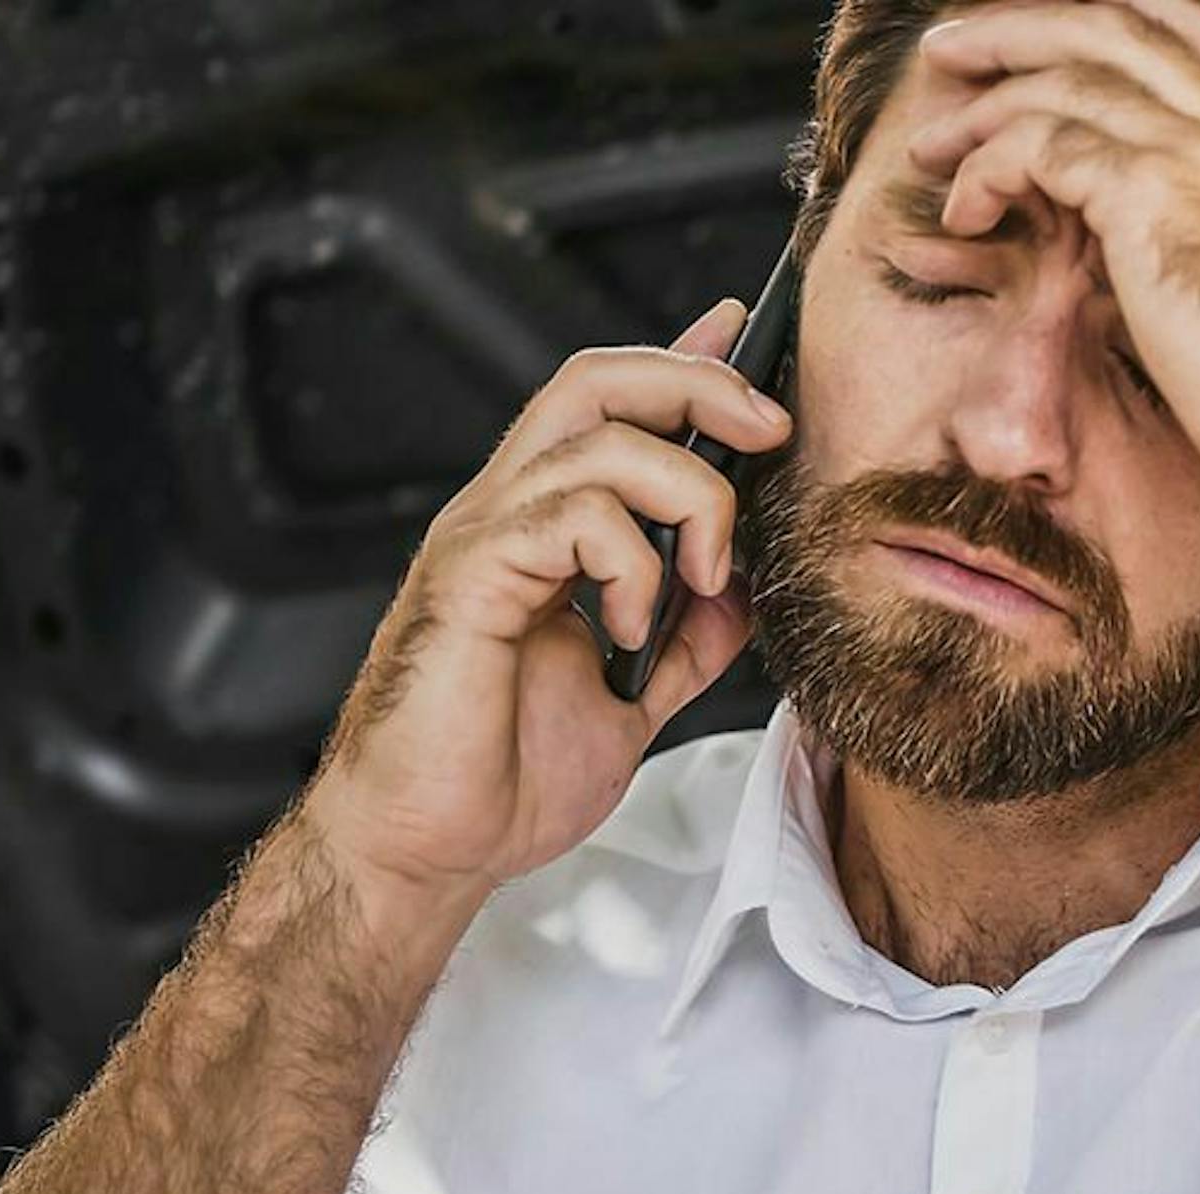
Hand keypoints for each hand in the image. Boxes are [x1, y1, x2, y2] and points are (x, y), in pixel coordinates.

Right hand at [300, 299, 792, 920]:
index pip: (610, 407)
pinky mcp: (470, 578)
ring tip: (701, 582)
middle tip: (769, 430)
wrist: (430, 849)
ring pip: (602, 442)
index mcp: (541, 531)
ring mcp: (484, 539)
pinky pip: (570, 517)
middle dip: (699, 384)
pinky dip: (632, 564)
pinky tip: (633, 627)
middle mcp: (507, 515)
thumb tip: (746, 591)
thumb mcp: (632, 700)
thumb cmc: (502, 778)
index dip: (682, 361)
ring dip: (687, 500)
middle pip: (598, 380)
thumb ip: (686, 639)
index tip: (748, 338)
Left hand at [904, 0, 1199, 493]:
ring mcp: (1195, 149)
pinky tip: (967, 214)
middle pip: (1112, 27)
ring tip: (932, 150)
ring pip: (1059, 78)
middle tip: (957, 54)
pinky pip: (1035, 145)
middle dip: (1023, 31)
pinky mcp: (1143, 191)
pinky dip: (986, 169)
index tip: (1060, 42)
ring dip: (981, 108)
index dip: (1122, 22)